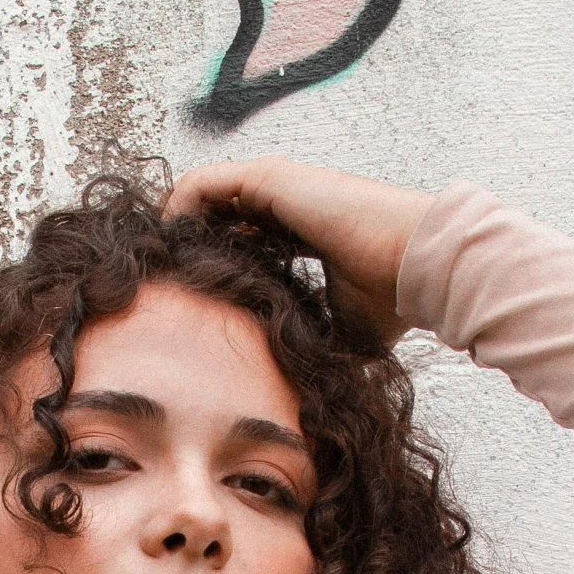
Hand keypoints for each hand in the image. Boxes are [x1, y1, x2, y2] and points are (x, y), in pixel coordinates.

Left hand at [163, 156, 432, 348]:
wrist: (418, 268)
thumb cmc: (390, 302)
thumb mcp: (339, 331)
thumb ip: (311, 343)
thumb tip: (302, 396)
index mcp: (301, 232)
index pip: (245, 238)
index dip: (214, 264)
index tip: (187, 301)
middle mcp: (287, 204)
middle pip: (218, 215)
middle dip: (186, 245)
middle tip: (158, 285)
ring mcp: (276, 186)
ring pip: (203, 196)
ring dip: (176, 226)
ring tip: (155, 265)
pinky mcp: (268, 178)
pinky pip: (201, 183)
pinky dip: (178, 208)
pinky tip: (167, 246)